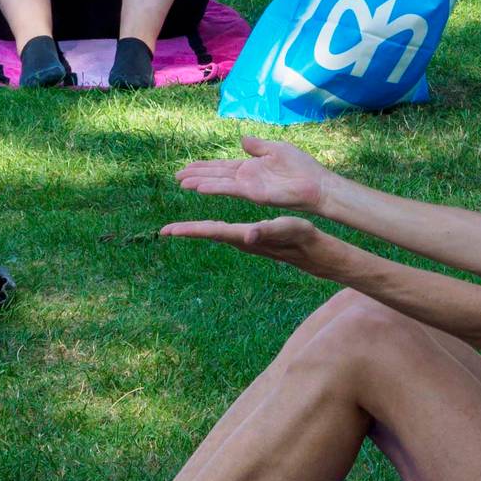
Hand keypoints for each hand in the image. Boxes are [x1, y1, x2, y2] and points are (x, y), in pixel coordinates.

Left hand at [159, 215, 337, 274]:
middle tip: (164, 231)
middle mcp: (242, 240)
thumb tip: (246, 235)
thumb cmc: (304, 239)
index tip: (168, 230)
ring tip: (180, 228)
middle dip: (187, 231)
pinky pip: (226, 232)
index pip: (212, 231)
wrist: (317, 254)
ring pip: (216, 233)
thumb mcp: (288, 229)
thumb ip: (268, 230)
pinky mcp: (253, 239)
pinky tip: (211, 225)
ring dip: (198, 229)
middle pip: (209, 233)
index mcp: (245, 236)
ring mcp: (247, 241)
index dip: (189, 229)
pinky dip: (213, 227)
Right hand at [177, 136, 330, 212]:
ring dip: (200, 182)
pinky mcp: (254, 193)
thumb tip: (241, 139)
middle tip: (176, 175)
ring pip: (218, 183)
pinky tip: (200, 187)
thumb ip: (257, 146)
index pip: (221, 166)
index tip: (187, 166)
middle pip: (215, 175)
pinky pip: (230, 189)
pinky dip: (215, 188)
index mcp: (250, 166)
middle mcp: (245, 178)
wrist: (316, 184)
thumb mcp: (276, 149)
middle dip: (196, 175)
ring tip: (182, 182)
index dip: (204, 166)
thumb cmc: (301, 167)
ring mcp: (248, 186)